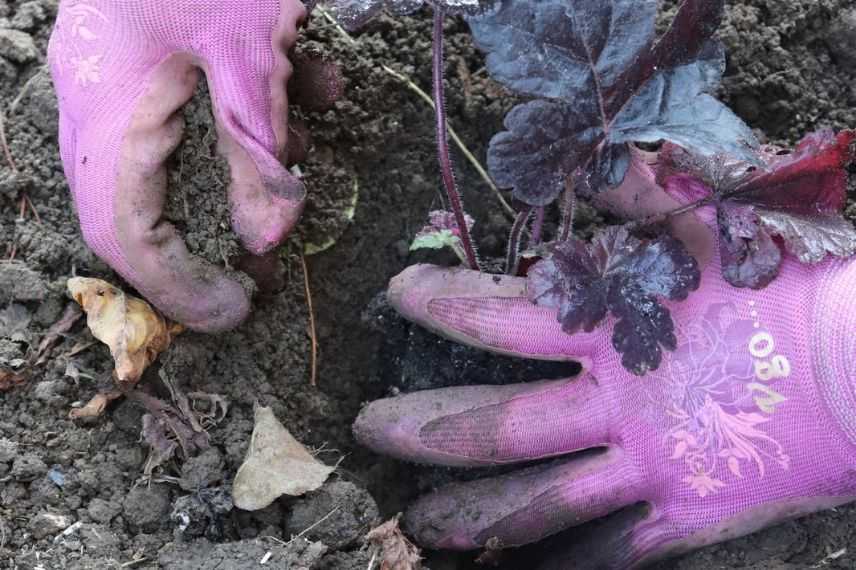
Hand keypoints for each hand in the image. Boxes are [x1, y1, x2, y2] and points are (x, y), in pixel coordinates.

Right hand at [48, 0, 337, 330]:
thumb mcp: (248, 57)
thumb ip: (256, 152)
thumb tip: (267, 238)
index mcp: (107, 109)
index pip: (125, 235)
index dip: (180, 288)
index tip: (241, 313)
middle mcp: (95, 99)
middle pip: (137, 206)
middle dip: (205, 242)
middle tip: (263, 268)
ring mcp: (117, 71)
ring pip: (169, 156)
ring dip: (241, 163)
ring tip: (300, 154)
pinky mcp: (150, 47)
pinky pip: (189, 105)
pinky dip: (248, 108)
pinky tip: (311, 80)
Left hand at [354, 160, 855, 567]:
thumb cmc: (786, 291)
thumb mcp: (710, 233)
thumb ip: (642, 200)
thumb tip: (595, 161)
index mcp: (611, 329)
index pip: (495, 317)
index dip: (436, 302)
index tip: (397, 293)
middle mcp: (613, 404)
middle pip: (493, 424)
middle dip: (420, 427)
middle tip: (365, 429)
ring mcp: (645, 467)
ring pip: (535, 502)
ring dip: (469, 515)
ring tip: (418, 522)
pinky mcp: (684, 517)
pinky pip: (608, 551)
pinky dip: (560, 562)